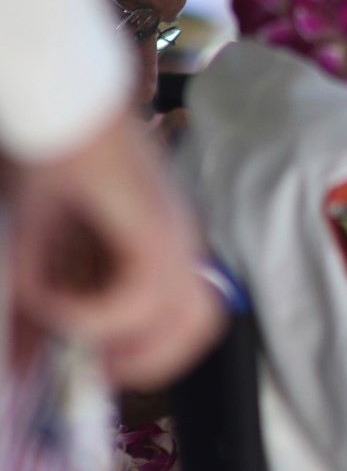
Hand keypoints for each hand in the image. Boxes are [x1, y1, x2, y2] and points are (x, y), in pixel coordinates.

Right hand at [6, 114, 223, 389]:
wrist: (62, 103)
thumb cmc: (54, 163)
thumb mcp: (37, 250)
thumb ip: (37, 307)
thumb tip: (22, 366)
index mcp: (162, 250)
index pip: (187, 321)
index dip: (148, 356)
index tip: (89, 367)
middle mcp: (177, 244)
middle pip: (199, 325)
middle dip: (145, 360)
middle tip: (84, 362)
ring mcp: (170, 234)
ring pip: (183, 317)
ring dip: (119, 338)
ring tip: (62, 321)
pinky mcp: (151, 225)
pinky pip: (136, 294)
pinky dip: (86, 309)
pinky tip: (45, 292)